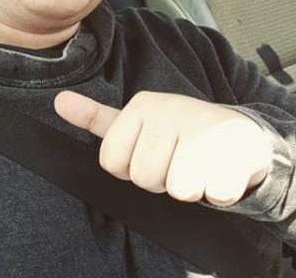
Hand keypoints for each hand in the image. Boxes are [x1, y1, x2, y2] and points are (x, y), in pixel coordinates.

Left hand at [54, 91, 272, 206]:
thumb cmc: (178, 132)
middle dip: (161, 180)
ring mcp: (203, 128)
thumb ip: (97, 118)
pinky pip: (214, 194)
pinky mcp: (234, 150)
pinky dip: (219, 190)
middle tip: (177, 158)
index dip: (130, 168)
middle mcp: (169, 110)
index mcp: (141, 105)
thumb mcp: (136, 121)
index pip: (112, 163)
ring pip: (178, 189)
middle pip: (144, 178)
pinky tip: (221, 168)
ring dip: (190, 187)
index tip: (149, 152)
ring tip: (198, 163)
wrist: (237, 132)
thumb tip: (58, 101)